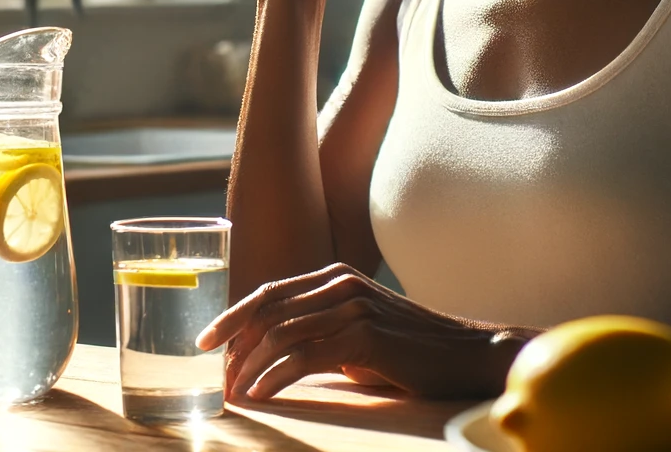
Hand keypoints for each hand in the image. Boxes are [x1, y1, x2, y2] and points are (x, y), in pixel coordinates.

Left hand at [195, 262, 532, 400]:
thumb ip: (319, 330)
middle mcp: (339, 284)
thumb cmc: (407, 348)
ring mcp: (352, 307)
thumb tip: (270, 352)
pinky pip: (305, 355)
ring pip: (281, 332)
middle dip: (233, 341)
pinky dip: (275, 376)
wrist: (464, 352)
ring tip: (234, 390)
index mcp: (334, 277)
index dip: (233, 315)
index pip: (269, 292)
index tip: (206, 340)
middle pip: (267, 308)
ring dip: (249, 365)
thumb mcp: (357, 332)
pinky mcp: (364, 336)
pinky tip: (260, 392)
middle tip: (215, 374)